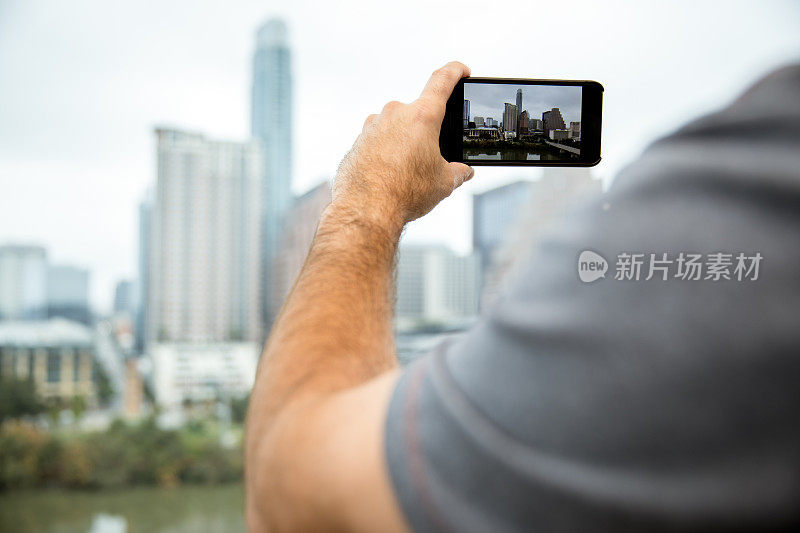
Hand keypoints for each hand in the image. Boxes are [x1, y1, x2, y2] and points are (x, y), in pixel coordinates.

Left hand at [331, 61, 473, 229]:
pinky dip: (386, 152)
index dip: (456, 72)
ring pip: (396, 128)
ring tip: (407, 173)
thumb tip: (464, 172)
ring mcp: (373, 125)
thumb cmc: (404, 193)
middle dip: (426, 132)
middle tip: (430, 157)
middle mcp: (395, 113)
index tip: (462, 70)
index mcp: (422, 116)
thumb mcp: (443, 183)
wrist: (365, 209)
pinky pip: (378, 140)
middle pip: (418, 113)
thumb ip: (457, 172)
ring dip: (404, 143)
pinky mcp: (358, 140)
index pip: (442, 81)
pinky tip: (390, 175)